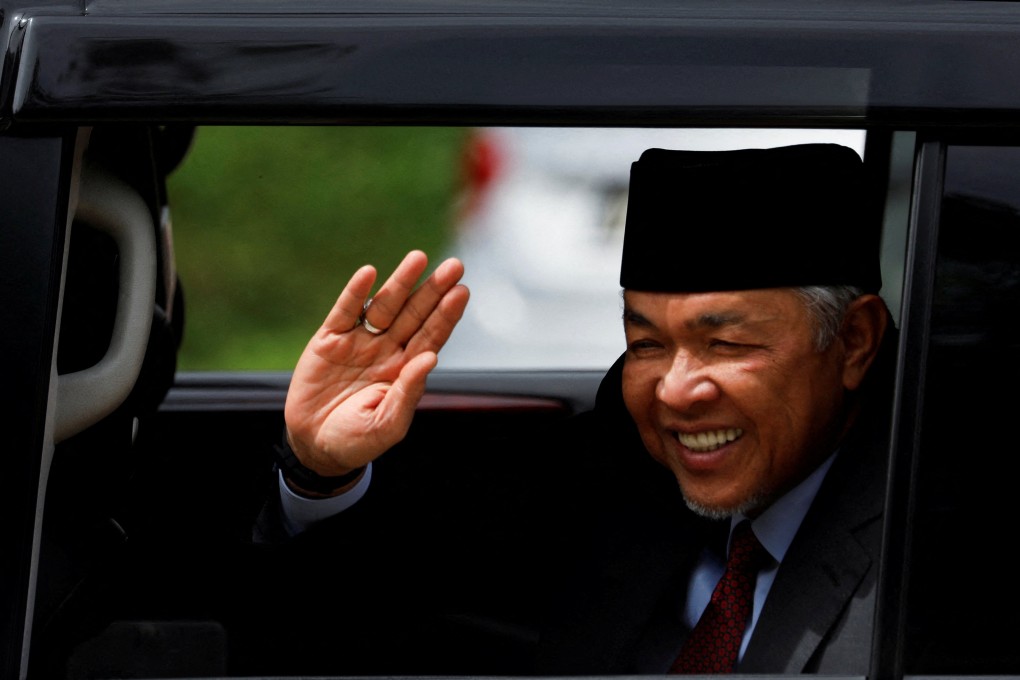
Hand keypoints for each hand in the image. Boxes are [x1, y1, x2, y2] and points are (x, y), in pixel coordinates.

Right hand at [284, 250, 468, 480]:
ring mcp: (359, 342)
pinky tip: (369, 273)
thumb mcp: (388, 424)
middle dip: (433, 290)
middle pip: (415, 314)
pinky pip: (344, 311)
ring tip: (418, 259)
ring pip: (384, 306)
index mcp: (406, 369)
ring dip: (401, 282)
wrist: (315, 446)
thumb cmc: (357, 440)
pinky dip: (355, 293)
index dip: (446, 314)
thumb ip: (408, 392)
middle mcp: (387, 350)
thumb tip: (431, 357)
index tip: (461, 292)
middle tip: (455, 266)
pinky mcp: (330, 340)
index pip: (432, 336)